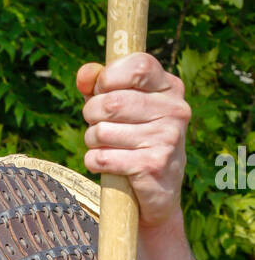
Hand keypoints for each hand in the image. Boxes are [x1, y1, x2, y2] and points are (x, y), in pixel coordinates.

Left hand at [76, 53, 189, 229]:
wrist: (158, 194)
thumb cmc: (133, 140)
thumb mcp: (119, 107)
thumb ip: (99, 85)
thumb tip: (85, 74)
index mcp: (170, 88)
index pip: (138, 65)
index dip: (109, 77)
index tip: (102, 90)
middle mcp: (175, 110)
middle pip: (111, 102)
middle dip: (91, 114)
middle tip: (96, 124)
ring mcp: (167, 138)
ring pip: (102, 131)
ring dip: (91, 140)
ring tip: (104, 146)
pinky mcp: (153, 165)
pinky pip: (102, 158)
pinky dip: (94, 162)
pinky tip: (107, 164)